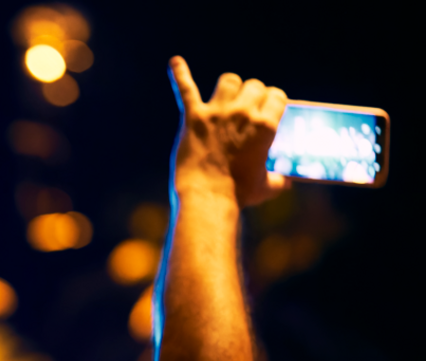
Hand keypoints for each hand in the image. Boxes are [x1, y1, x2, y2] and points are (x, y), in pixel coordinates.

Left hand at [169, 56, 289, 206]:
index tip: (267, 109)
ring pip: (228, 81)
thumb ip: (279, 179)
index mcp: (265, 126)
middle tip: (245, 109)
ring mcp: (217, 113)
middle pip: (254, 86)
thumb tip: (286, 181)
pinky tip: (174, 62)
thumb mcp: (267, 187)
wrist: (206, 197)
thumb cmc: (238, 194)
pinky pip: (186, 89)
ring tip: (225, 98)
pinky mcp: (193, 118)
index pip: (276, 96)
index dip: (273, 102)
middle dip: (252, 95)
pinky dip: (180, 74)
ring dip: (229, 87)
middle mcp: (243, 113)